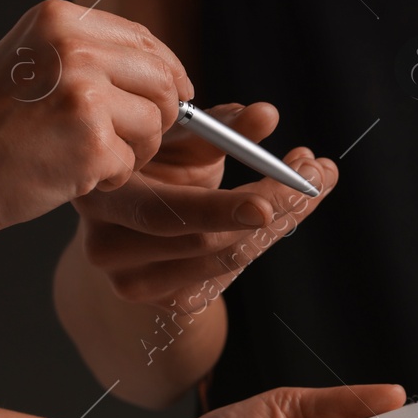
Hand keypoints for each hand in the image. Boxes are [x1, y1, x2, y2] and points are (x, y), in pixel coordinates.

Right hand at [0, 0, 191, 235]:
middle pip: (163, 80)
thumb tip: (164, 70)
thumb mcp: (31, 63)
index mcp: (59, 19)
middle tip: (129, 140)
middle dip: (159, 116)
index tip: (176, 96)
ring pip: (156, 123)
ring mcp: (84, 92)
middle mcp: (74, 47)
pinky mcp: (92, 140)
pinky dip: (110, 178)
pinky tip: (69, 174)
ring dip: (135, 150)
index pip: (145, 41)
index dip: (168, 73)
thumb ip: (88, 55)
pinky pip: (133, 162)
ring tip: (85, 156)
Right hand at [72, 101, 337, 312]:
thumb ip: (220, 128)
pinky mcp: (167, 302)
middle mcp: (105, 248)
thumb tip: (266, 114)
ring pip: (227, 258)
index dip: (219, 209)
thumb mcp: (182, 141)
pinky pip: (230, 272)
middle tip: (316, 174)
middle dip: (271, 207)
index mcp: (101, 196)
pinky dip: (265, 238)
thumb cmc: (157, 167)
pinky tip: (282, 210)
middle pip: (203, 242)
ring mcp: (134, 283)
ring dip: (281, 219)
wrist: (131, 222)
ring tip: (311, 180)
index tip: (269, 200)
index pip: (162, 212)